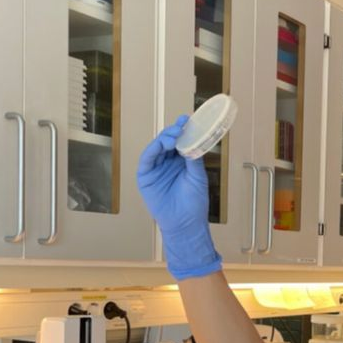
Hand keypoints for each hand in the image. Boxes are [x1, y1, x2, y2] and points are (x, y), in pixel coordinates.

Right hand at [137, 117, 221, 279]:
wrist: (185, 223)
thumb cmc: (194, 202)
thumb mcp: (198, 177)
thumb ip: (194, 159)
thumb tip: (193, 140)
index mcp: (181, 162)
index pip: (180, 141)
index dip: (183, 130)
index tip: (188, 119)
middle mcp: (167, 162)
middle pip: (167, 141)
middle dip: (174, 132)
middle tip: (182, 125)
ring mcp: (156, 168)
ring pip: (157, 147)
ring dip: (164, 138)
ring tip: (174, 135)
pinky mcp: (145, 176)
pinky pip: (147, 159)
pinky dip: (153, 149)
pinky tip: (162, 144)